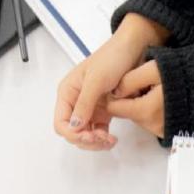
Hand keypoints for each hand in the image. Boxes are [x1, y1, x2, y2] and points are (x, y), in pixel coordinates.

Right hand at [53, 14, 168, 150]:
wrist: (132, 51)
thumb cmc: (112, 59)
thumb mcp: (96, 80)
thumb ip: (84, 104)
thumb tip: (75, 126)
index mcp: (68, 93)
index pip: (61, 123)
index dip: (73, 133)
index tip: (89, 135)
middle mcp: (76, 102)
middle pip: (73, 132)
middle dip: (86, 140)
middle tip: (103, 139)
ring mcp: (90, 108)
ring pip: (86, 135)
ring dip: (96, 142)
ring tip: (111, 140)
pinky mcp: (104, 111)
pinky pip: (99, 131)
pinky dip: (104, 138)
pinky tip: (113, 139)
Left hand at [106, 61, 164, 138]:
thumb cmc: (181, 75)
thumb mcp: (153, 69)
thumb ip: (130, 79)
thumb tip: (115, 92)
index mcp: (145, 111)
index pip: (115, 108)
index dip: (116, 95)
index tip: (126, 83)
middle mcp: (152, 126)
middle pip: (128, 113)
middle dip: (131, 100)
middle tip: (145, 84)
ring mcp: (161, 132)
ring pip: (140, 118)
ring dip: (142, 105)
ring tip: (157, 91)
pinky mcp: (169, 134)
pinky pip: (152, 123)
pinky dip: (153, 112)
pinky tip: (163, 101)